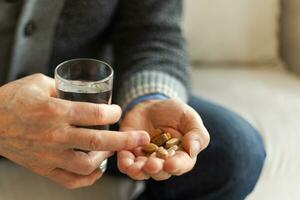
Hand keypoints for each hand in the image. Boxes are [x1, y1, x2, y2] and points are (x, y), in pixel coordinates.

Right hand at [0, 74, 149, 188]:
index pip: (94, 114)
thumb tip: (84, 90)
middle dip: (125, 140)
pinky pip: (69, 180)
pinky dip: (87, 179)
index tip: (118, 111)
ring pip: (86, 164)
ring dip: (105, 158)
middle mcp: (54, 135)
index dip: (113, 112)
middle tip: (142, 138)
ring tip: (112, 150)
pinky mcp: (42, 167)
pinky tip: (96, 171)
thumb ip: (64, 87)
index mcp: (55, 111)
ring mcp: (49, 154)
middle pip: (98, 140)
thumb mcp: (39, 83)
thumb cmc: (13, 99)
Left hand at [118, 99, 209, 180]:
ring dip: (138, 172)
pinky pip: (126, 162)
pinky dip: (125, 163)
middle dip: (156, 170)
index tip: (171, 164)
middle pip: (161, 172)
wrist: (151, 105)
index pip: (182, 164)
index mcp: (182, 154)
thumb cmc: (174, 112)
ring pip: (142, 172)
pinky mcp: (130, 152)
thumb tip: (193, 150)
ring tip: (135, 168)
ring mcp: (146, 159)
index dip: (177, 166)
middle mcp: (164, 161)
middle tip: (152, 165)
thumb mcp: (189, 117)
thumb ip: (196, 133)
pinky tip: (124, 162)